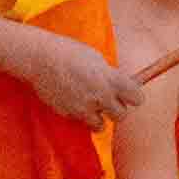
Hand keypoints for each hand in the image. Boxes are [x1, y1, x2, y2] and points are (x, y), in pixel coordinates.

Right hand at [8, 23, 129, 123]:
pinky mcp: (69, 114)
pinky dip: (79, 114)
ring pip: (101, 125)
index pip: (137, 98)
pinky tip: (71, 98)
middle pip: (122, 116)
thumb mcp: (96, 59)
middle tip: (108, 100)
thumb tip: (120, 87)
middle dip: (116, 109)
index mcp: (111, 79)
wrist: (41, 58)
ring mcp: (84, 108)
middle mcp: (101, 96)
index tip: (128, 93)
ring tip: (89, 103)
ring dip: (98, 117)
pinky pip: (80, 121)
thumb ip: (110, 76)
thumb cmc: (70, 53)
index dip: (133, 96)